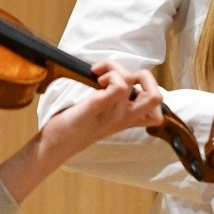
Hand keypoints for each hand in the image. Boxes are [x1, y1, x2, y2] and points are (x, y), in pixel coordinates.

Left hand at [42, 61, 165, 162]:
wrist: (56, 145)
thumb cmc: (75, 129)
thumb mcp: (101, 120)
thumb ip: (113, 107)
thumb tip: (114, 82)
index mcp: (127, 121)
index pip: (157, 115)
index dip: (152, 94)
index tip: (132, 88)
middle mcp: (124, 118)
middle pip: (157, 97)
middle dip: (146, 77)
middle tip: (123, 76)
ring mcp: (113, 113)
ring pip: (131, 80)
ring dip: (115, 68)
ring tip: (99, 76)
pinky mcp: (97, 107)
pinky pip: (118, 86)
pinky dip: (109, 73)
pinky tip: (94, 77)